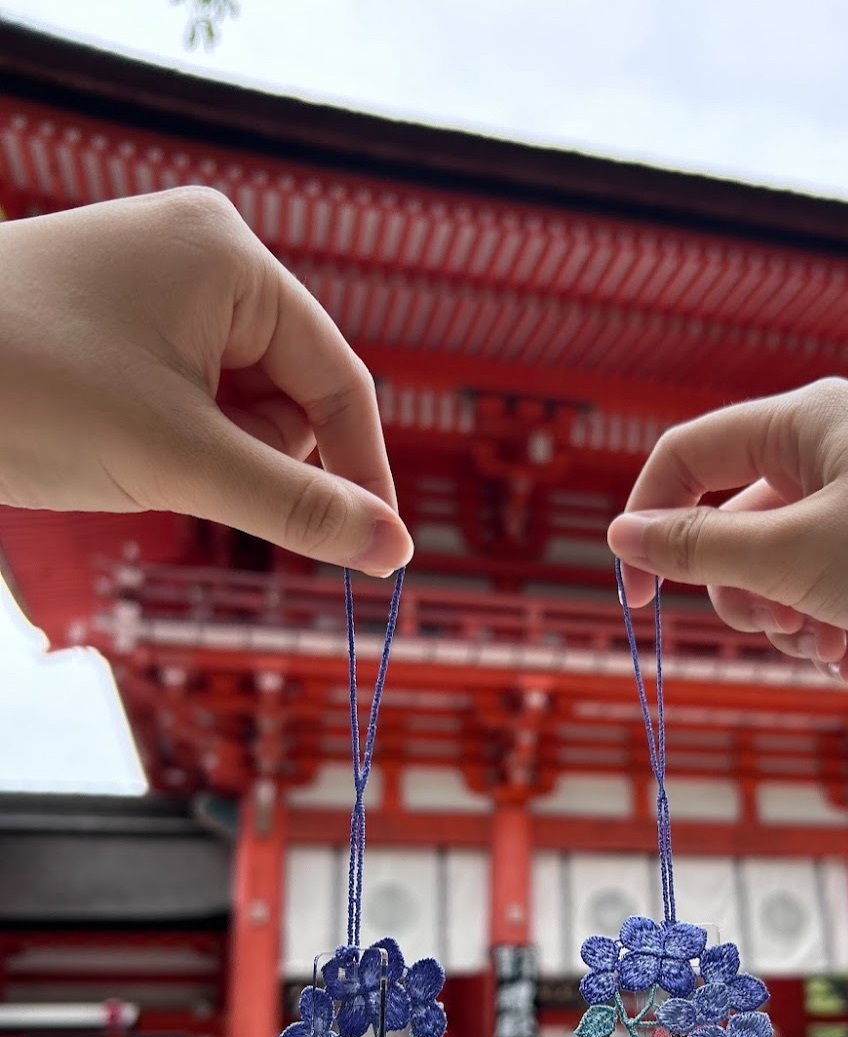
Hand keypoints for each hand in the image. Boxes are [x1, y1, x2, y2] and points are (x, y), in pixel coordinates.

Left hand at [0, 188, 411, 574]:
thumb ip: (297, 507)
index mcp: (231, 258)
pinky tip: (124, 445)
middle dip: (262, 457)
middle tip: (197, 485)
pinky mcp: (121, 318)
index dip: (364, 472)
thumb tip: (394, 550)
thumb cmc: (25, 389)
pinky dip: (177, 438)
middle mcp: (203, 255)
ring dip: (215, 453)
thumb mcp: (179, 460)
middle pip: (293, 391)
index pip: (339, 380)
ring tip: (141, 458)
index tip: (381, 553)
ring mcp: (158, 283)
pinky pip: (191, 394)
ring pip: (241, 400)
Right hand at [608, 379, 847, 723]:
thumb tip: (623, 536)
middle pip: (736, 523)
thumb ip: (698, 549)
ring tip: (831, 647)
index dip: (648, 523)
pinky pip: (833, 587)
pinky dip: (831, 626)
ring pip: (785, 565)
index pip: (688, 456)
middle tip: (778, 626)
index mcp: (802, 422)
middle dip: (744, 592)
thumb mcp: (790, 555)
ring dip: (790, 619)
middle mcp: (835, 450)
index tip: (634, 600)